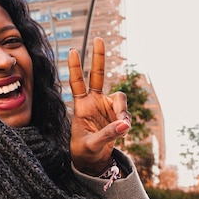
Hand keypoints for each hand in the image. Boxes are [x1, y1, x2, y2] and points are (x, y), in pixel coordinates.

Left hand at [67, 37, 130, 173]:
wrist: (93, 160)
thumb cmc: (84, 151)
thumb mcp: (92, 145)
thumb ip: (107, 135)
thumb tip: (124, 124)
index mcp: (81, 105)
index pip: (77, 83)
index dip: (74, 67)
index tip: (72, 50)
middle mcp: (94, 101)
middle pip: (98, 75)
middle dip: (98, 57)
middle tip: (98, 38)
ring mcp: (107, 106)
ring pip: (120, 97)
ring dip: (122, 110)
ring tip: (122, 126)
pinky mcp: (118, 115)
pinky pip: (126, 113)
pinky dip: (125, 121)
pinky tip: (122, 131)